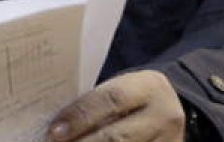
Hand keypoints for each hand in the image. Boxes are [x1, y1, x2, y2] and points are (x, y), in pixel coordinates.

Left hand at [47, 70, 184, 140]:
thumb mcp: (121, 89)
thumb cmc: (131, 98)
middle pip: (117, 136)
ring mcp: (169, 140)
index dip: (79, 116)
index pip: (110, 100)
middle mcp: (165, 116)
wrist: (168, 111)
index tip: (54, 131)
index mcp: (150, 87)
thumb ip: (96, 103)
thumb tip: (58, 124)